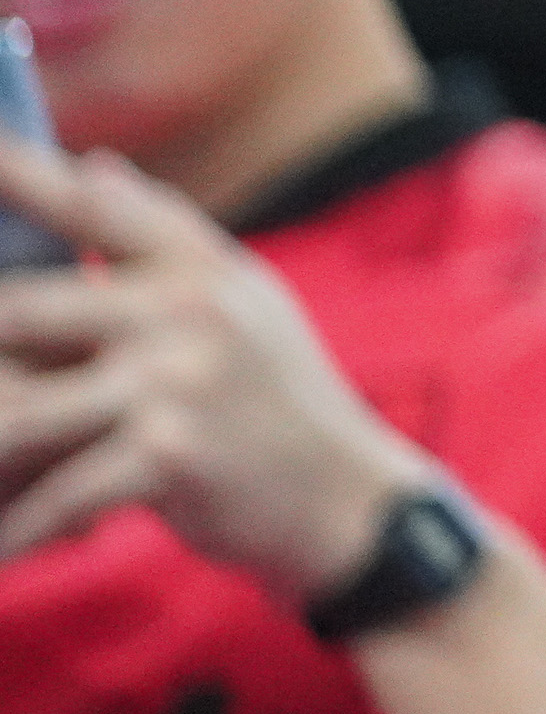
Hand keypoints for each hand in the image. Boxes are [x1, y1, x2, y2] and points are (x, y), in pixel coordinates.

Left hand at [0, 132, 419, 595]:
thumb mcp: (242, 299)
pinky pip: (59, 494)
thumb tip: (94, 166)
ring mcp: (176, 384)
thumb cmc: (277, 393)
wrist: (343, 494)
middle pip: (19, 311)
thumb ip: (164, 236)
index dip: (18, 175)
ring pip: (20, 412)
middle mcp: (185, 312)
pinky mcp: (169, 456)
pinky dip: (20, 528)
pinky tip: (1, 548)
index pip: (93, 209)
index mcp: (199, 267)